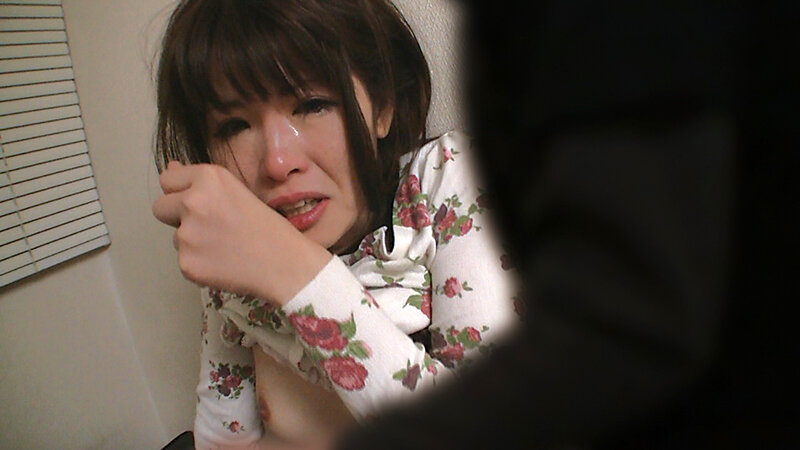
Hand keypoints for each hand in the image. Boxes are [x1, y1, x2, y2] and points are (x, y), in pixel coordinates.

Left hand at [152, 161, 329, 303]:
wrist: (286, 264)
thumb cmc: (269, 229)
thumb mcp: (237, 192)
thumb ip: (200, 183)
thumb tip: (170, 168)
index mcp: (209, 178)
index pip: (168, 180)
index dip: (180, 192)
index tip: (195, 202)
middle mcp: (193, 201)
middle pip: (160, 207)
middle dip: (176, 216)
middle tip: (208, 226)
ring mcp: (187, 234)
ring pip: (175, 236)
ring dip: (192, 241)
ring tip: (225, 247)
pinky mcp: (186, 262)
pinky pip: (184, 260)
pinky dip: (199, 263)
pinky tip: (224, 263)